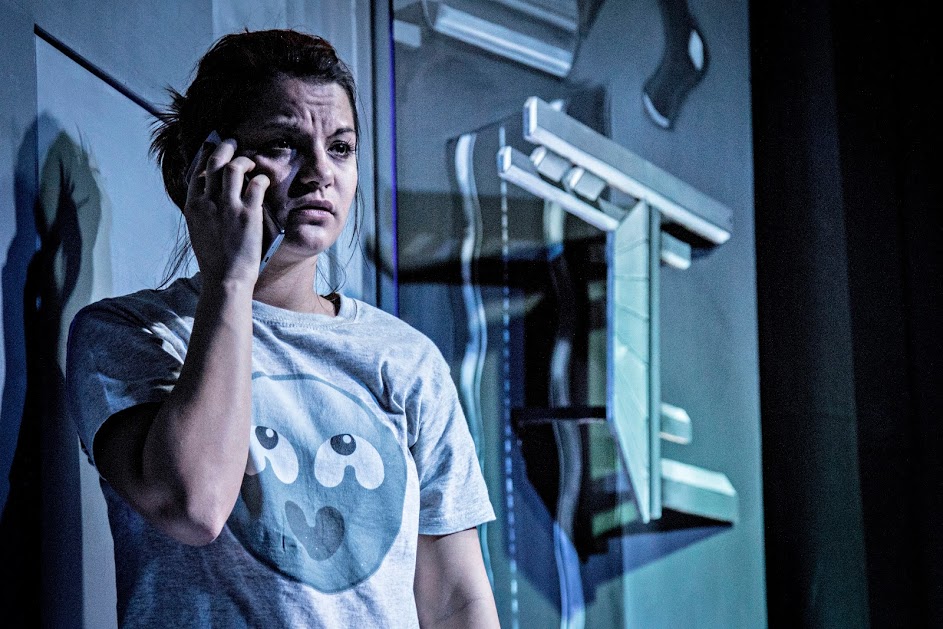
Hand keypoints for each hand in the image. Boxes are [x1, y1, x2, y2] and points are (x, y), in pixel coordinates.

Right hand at [184, 137, 270, 285]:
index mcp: (192, 205)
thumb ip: (202, 209)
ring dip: (244, 160)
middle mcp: (208, 202)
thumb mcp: (199, 230)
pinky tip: (264, 181)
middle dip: (224, 146)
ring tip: (251, 161)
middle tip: (232, 141)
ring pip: (235, 167)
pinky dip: (261, 178)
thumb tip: (207, 193)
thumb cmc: (214, 258)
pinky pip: (256, 184)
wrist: (225, 278)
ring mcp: (228, 206)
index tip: (212, 146)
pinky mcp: (248, 213)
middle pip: (214, 161)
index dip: (205, 153)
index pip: (196, 170)